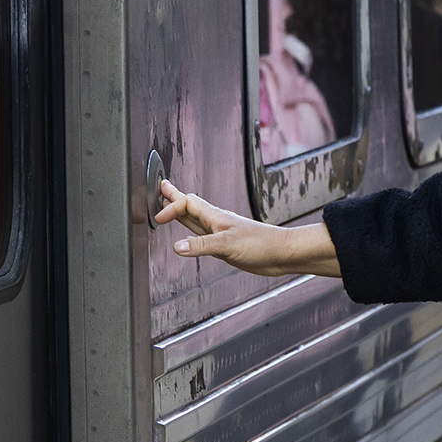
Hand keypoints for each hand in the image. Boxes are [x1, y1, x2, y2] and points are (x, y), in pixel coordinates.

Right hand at [155, 180, 340, 277]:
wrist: (282, 254)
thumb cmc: (262, 244)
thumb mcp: (227, 245)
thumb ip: (201, 246)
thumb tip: (177, 247)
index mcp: (215, 216)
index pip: (187, 204)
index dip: (171, 208)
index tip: (159, 218)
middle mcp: (216, 222)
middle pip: (189, 206)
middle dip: (174, 197)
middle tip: (161, 187)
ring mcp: (220, 234)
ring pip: (195, 221)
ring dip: (181, 214)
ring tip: (169, 207)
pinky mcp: (225, 246)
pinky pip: (202, 237)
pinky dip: (191, 235)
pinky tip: (189, 238)